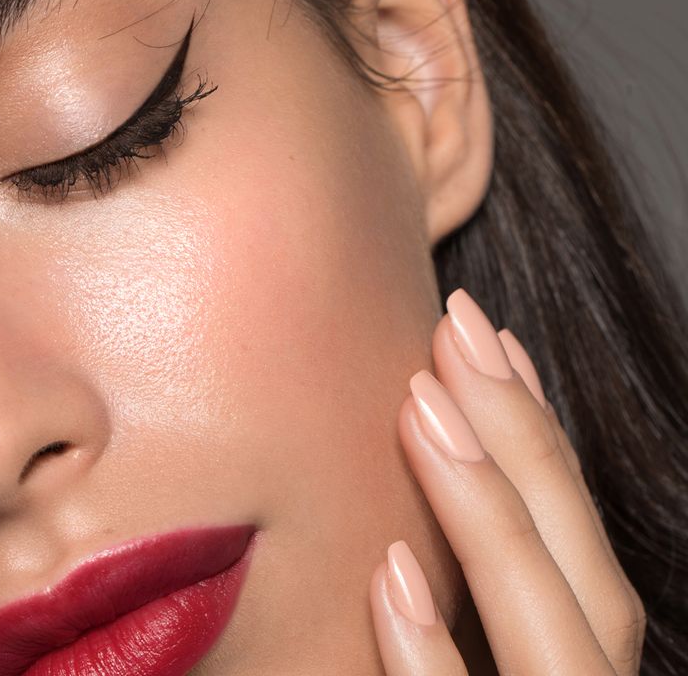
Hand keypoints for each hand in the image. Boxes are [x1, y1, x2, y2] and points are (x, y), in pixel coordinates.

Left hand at [369, 289, 645, 673]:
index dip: (538, 442)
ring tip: (421, 407)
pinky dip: (433, 660)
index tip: (493, 338)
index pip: (570, 549)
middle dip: (523, 444)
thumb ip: (434, 595)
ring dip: (490, 520)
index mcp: (561, 663)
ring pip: (558, 640)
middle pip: (577, 574)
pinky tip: (390, 575)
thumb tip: (388, 509)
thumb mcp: (437, 652)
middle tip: (456, 323)